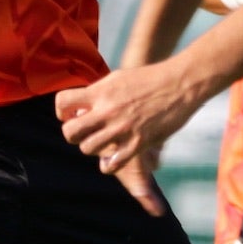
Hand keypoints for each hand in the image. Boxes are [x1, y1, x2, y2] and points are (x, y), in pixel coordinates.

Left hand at [55, 63, 212, 216]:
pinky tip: (112, 158)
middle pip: (70, 132)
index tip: (71, 114)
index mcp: (100, 92)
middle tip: (84, 133)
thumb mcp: (117, 78)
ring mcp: (122, 128)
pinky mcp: (138, 142)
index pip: (63, 102)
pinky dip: (108, 165)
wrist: (180, 83)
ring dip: (91, 148)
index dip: (62, 111)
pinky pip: (112, 164)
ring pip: (88, 149)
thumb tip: (81, 108)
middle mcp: (107, 111)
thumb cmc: (149, 78)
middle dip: (73, 134)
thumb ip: (98, 93)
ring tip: (101, 143)